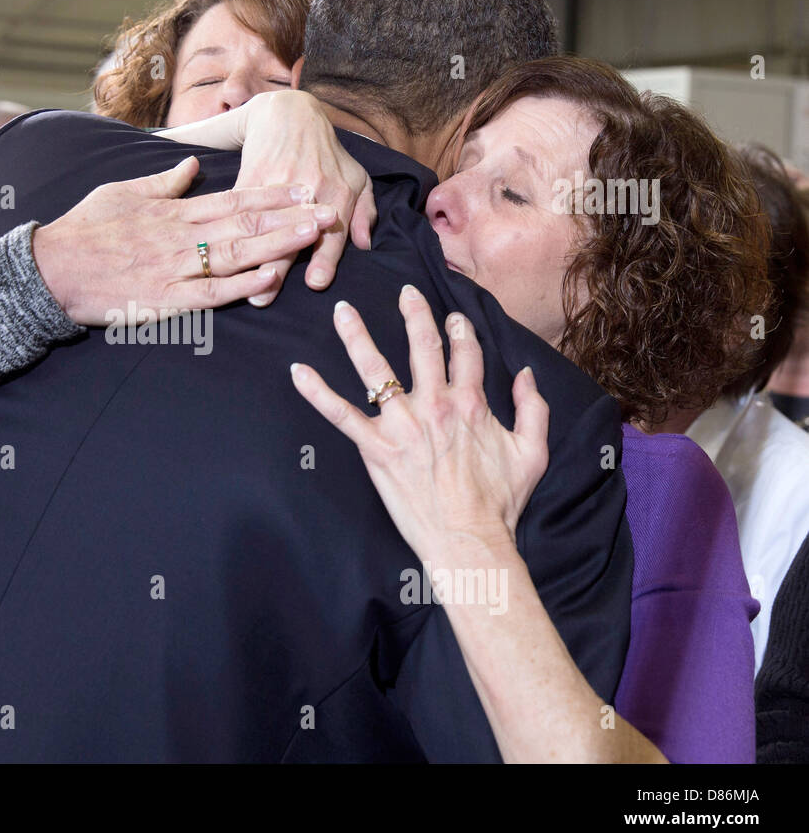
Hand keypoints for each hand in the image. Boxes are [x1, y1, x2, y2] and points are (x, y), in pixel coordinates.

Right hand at [32, 155, 335, 324]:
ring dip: (278, 243)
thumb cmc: (84, 229)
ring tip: (313, 235)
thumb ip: (163, 181)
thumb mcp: (122, 192)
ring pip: (237, 253)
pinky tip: (272, 278)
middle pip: (246, 222)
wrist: (51, 269)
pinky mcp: (166, 299)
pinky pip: (212, 293)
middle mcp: (181, 235)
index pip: (234, 198)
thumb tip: (193, 165)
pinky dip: (242, 285)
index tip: (303, 186)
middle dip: (290, 215)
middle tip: (328, 207)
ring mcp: (175, 267)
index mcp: (174, 210)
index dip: (273, 192)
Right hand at [237, 90, 376, 305]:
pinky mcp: (252, 177)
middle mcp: (311, 188)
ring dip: (250, 258)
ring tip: (240, 285)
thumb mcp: (357, 178)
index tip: (316, 284)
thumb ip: (364, 214)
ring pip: (264, 227)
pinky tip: (223, 254)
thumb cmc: (329, 154)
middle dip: (279, 267)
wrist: (292, 114)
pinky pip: (243, 209)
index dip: (324, 260)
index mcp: (338, 193)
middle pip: (293, 235)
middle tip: (265, 297)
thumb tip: (366, 246)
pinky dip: (232, 233)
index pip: (331, 234)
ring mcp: (279, 182)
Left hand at [289, 286, 548, 561]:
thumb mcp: (533, 453)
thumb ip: (534, 409)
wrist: (469, 540)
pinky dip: (317, 392)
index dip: (461, 331)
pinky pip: (340, 414)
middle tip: (405, 292)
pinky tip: (298, 371)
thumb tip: (526, 375)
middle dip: (414, 314)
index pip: (466, 353)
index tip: (454, 317)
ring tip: (341, 311)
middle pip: (422, 347)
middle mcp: (435, 405)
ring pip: (375, 370)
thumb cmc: (500, 503)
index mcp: (472, 403)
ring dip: (357, 337)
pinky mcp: (376, 448)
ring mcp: (402, 425)